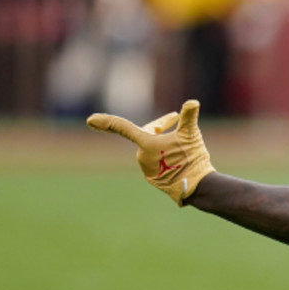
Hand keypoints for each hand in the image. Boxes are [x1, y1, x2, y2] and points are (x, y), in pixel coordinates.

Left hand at [87, 100, 215, 205]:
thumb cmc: (192, 159)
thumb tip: (193, 102)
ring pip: (153, 150)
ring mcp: (147, 170)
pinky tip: (179, 160)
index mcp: (146, 143)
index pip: (122, 127)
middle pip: (147, 136)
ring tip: (182, 146)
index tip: (90, 119)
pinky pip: (157, 163)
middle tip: (175, 117)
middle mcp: (142, 157)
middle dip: (160, 127)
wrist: (198, 188)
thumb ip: (189, 116)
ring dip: (164, 144)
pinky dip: (165, 157)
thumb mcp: (191, 134)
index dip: (106, 121)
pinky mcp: (154, 179)